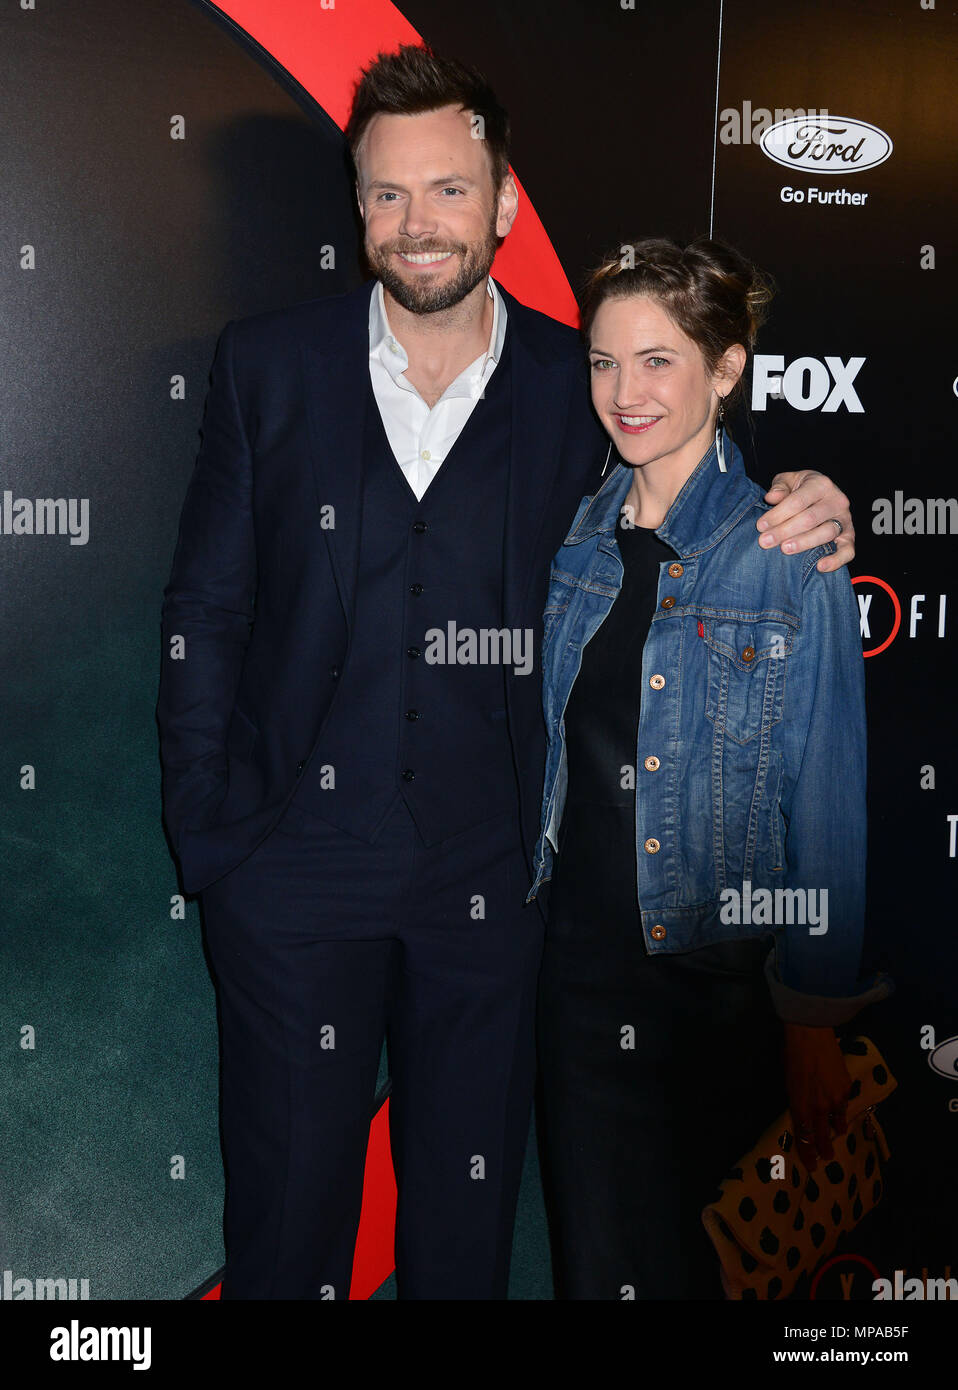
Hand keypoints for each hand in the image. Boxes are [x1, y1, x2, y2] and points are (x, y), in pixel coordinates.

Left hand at [758, 470, 854, 572]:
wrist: (821, 497)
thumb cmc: (800, 490)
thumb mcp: (788, 481)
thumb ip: (780, 487)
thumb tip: (772, 497)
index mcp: (821, 484)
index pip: (798, 501)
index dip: (778, 514)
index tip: (761, 526)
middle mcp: (837, 501)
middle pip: (810, 518)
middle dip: (785, 530)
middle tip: (765, 541)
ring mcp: (845, 519)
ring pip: (826, 533)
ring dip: (804, 543)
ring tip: (784, 549)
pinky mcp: (850, 537)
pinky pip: (848, 550)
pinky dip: (836, 560)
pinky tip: (820, 567)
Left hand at [783, 1023, 852, 1171]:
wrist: (810, 1036)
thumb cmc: (791, 1055)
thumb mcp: (788, 1082)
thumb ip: (796, 1100)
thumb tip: (802, 1110)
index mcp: (799, 1107)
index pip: (804, 1138)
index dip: (808, 1154)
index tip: (811, 1166)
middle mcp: (818, 1108)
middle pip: (823, 1136)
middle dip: (824, 1149)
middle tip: (827, 1157)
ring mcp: (835, 1100)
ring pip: (838, 1122)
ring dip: (837, 1129)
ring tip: (837, 1133)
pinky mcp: (846, 1088)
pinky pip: (844, 1105)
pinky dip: (842, 1109)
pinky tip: (842, 1109)